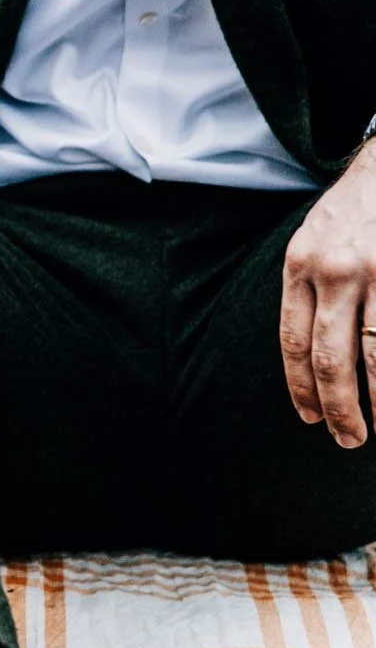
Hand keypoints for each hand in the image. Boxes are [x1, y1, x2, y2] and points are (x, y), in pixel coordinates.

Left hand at [281, 147, 375, 446]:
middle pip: (331, 357)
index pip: (293, 341)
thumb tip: (309, 353)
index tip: (308, 418)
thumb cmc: (354, 208)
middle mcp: (334, 271)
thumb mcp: (313, 240)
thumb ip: (308, 289)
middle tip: (348, 439)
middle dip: (339, 406)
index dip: (300, 386)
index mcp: (299, 266)